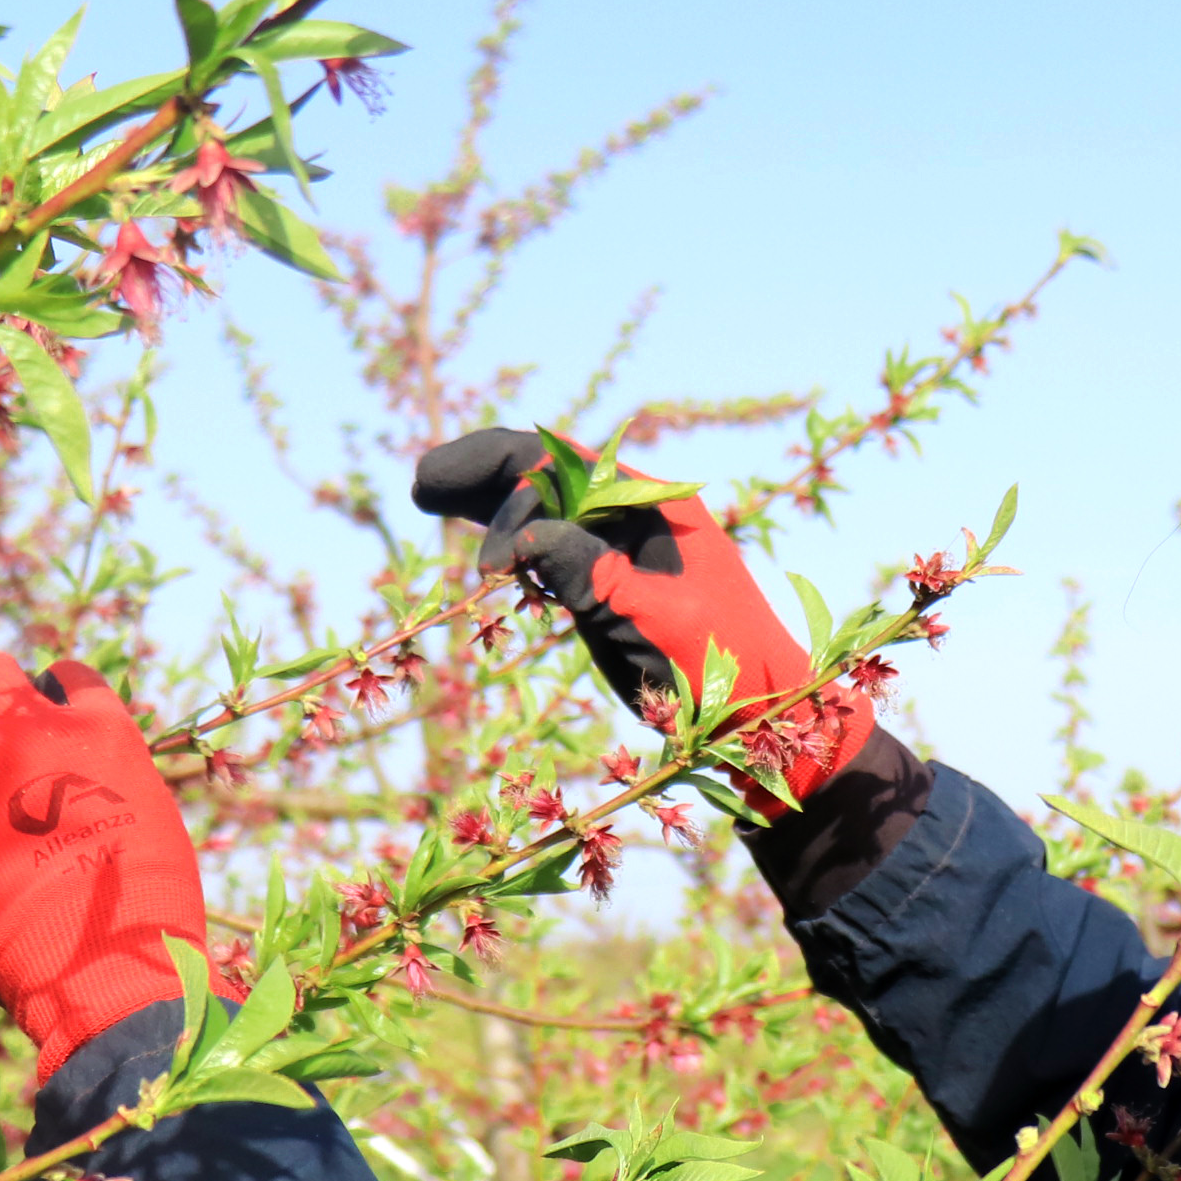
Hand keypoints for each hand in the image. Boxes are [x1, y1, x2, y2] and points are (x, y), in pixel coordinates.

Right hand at [411, 426, 873, 804]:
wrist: (758, 717)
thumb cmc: (726, 668)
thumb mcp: (658, 620)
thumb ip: (593, 575)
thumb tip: (524, 539)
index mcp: (654, 505)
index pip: (565, 463)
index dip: (504, 469)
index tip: (471, 530)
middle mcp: (630, 516)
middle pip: (544, 474)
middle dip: (483, 474)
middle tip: (422, 485)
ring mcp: (613, 550)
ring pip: (538, 510)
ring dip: (485, 504)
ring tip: (426, 495)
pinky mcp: (601, 587)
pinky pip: (546, 551)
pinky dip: (507, 545)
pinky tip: (473, 546)